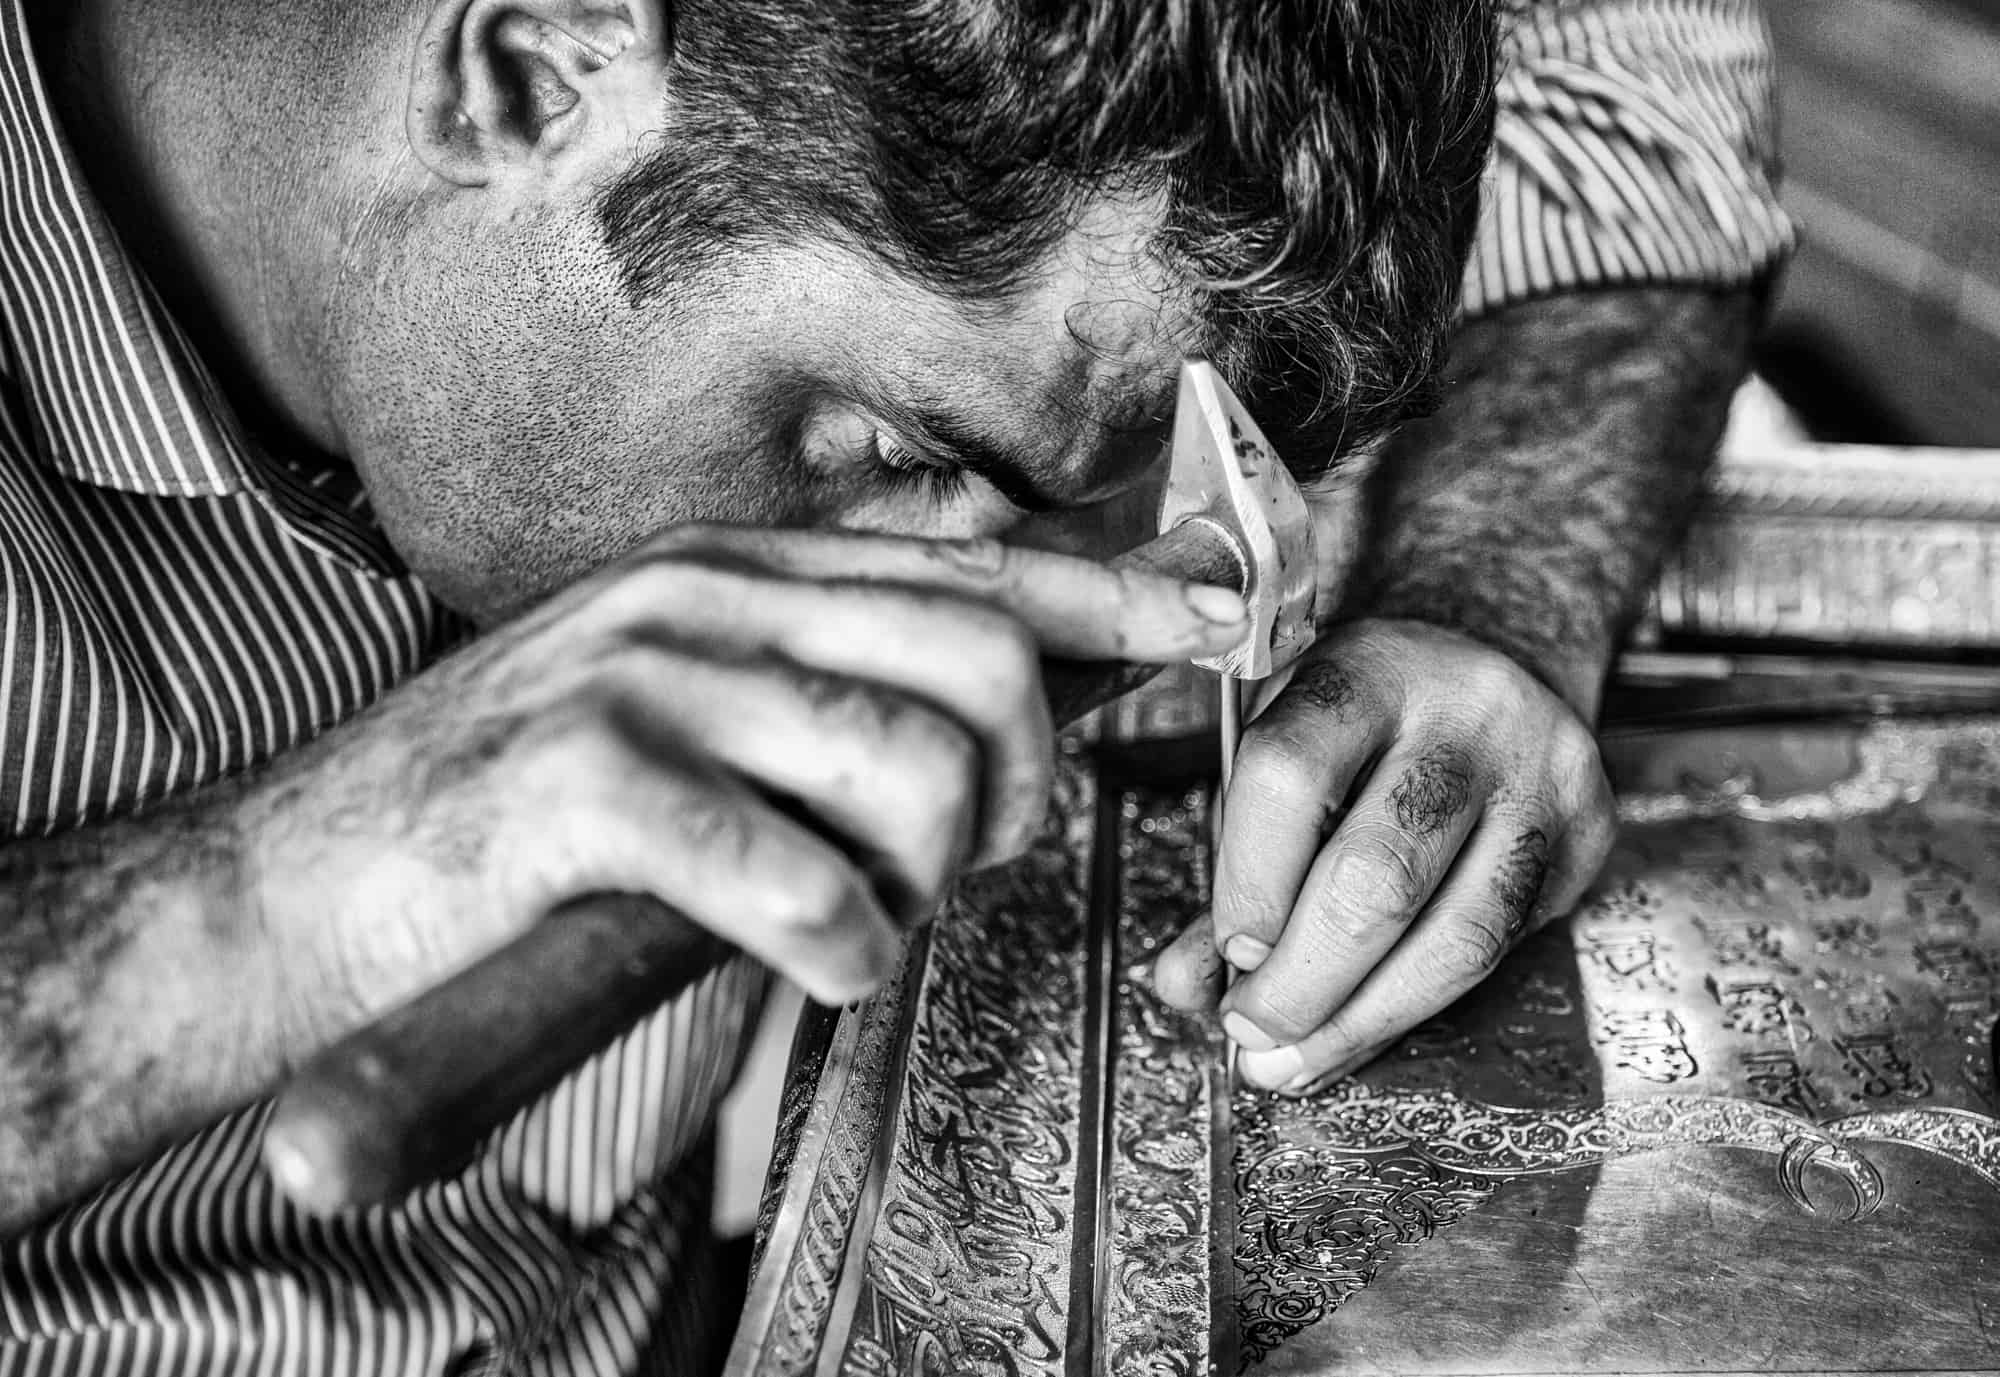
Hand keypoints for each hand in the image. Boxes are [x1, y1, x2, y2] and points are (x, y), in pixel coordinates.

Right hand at [241, 523, 1247, 1045]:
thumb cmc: (507, 836)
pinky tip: (806, 964)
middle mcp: (699, 597)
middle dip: (1019, 788)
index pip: (967, 566)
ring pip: (912, 764)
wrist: (282, 895)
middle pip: (979, 656)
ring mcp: (641, 678)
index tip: (1220, 616)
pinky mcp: (584, 787)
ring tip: (854, 927)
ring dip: (923, 882)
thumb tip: (984, 749)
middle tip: (957, 869)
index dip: (1111, 596)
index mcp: (731, 577)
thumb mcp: (675, 731)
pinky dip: (839, 946)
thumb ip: (814, 712)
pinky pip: (800, 875)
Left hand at [1153, 618, 1615, 1092]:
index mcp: (1362, 669)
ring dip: (1366, 1019)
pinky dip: (1424, 1007)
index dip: (1251, 880)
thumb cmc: (1367, 719)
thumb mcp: (1283, 749)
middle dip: (1306, 979)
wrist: (1501, 648)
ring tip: (1297, 1060)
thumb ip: (1233, 865)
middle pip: (1381, 872)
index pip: (1291, 773)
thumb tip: (1185, 986)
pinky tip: (1365, 1029)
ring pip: (1462, 932)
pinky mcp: (1592, 829)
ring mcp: (1542, 772)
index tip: (1230, 952)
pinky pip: (1508, 946)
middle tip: (1251, 1033)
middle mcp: (1464, 711)